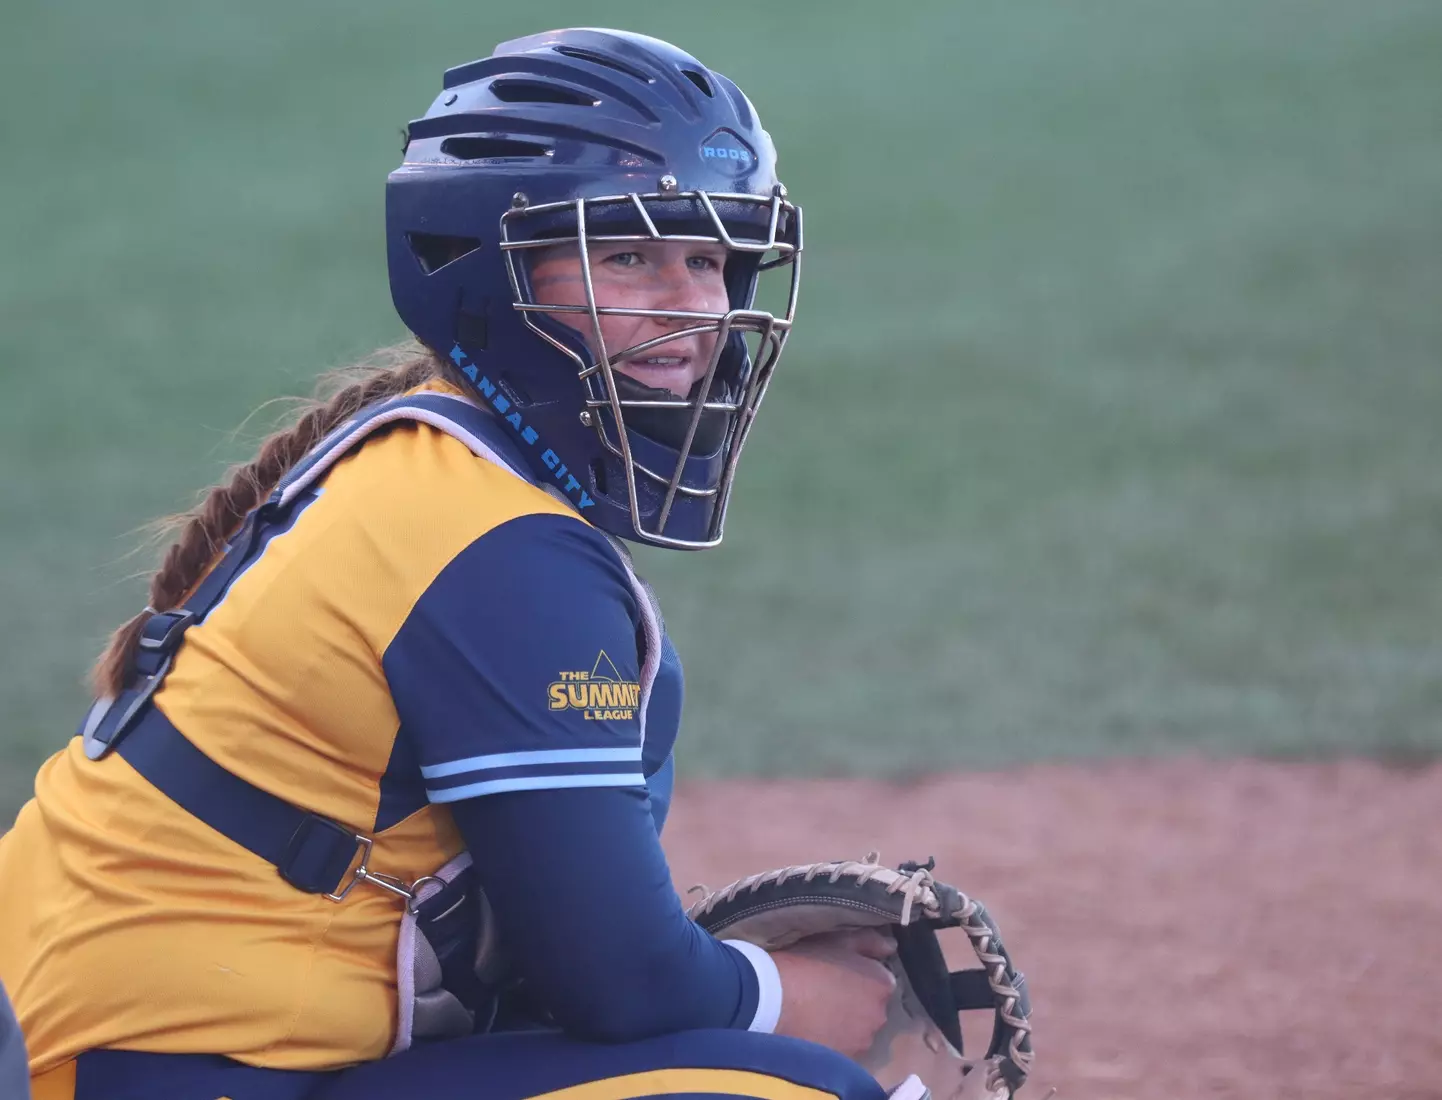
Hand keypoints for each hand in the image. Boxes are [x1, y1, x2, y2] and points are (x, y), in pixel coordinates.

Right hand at [770, 927, 897, 1057]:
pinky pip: (843, 1047)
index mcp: (882, 984)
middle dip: (857, 1002)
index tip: (840, 974)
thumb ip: (870, 942)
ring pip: (858, 1030)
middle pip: (872, 1008)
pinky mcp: (844, 1059)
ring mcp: (862, 1041)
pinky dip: (833, 1041)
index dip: (861, 977)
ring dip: (846, 1023)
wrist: (774, 999)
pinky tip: (813, 1030)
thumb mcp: (839, 940)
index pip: (880, 981)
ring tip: (817, 1013)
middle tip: (827, 993)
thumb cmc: (807, 962)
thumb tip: (891, 947)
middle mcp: (879, 1015)